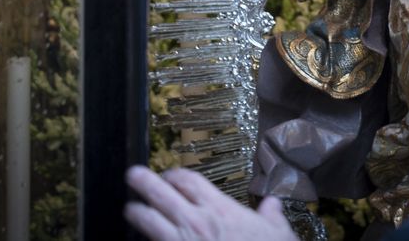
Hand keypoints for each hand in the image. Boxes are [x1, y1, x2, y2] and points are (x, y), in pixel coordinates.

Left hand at [124, 166, 296, 240]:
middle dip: (143, 181)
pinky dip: (146, 240)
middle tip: (132, 175)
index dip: (175, 175)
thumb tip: (272, 205)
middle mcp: (195, 221)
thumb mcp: (278, 234)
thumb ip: (271, 216)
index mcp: (219, 209)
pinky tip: (143, 239)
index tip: (170, 176)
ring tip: (130, 209)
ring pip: (147, 219)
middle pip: (161, 192)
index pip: (189, 180)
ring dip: (136, 213)